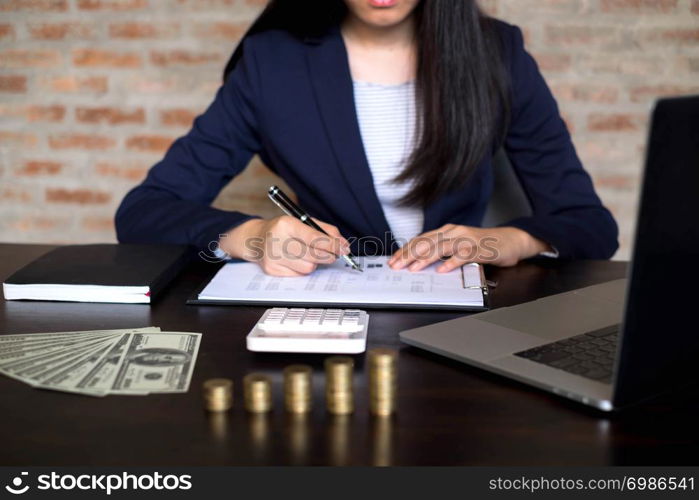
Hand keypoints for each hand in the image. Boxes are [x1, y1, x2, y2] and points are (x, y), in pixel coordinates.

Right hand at [220, 216, 349, 276]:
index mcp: (286, 224)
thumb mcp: (303, 222)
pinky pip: (298, 275)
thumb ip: (326, 231)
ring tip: (308, 254)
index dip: (333, 245)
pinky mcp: (271, 270)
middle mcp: (277, 240)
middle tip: (334, 254)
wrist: (255, 239)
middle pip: (313, 255)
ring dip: (314, 263)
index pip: (315, 238)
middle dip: (328, 255)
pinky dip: (303, 268)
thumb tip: (343, 245)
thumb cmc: (284, 230)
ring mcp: (272, 257)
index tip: (344, 249)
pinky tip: (296, 260)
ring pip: (308, 268)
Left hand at [388, 224, 549, 272]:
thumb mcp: (458, 246)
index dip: (406, 250)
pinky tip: (442, 270)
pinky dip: (452, 262)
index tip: (393, 260)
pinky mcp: (479, 248)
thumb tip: (420, 261)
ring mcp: (466, 239)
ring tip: (414, 268)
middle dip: (409, 255)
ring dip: (426, 258)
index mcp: (447, 231)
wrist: (511, 240)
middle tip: (397, 266)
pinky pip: (463, 255)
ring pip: (442, 247)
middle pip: (427, 242)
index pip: (421, 240)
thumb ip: (442, 250)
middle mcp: (454, 232)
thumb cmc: (483, 245)